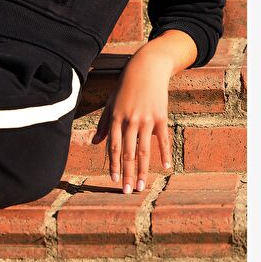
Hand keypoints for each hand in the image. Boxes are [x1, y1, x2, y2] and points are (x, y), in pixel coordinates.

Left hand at [91, 49, 173, 193]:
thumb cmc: (125, 86)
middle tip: (127, 192)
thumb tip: (95, 142)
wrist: (146, 69)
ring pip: (144, 150)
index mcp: (116, 118)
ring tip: (142, 187)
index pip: (113, 146)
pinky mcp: (160, 117)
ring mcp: (146, 119)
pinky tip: (166, 168)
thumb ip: (104, 123)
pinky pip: (163, 139)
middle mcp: (130, 120)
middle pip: (128, 152)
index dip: (113, 165)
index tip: (113, 181)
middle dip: (128, 174)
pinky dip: (164, 154)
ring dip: (143, 170)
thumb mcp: (111, 102)